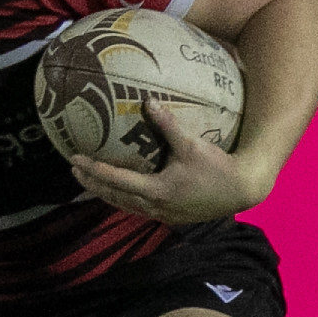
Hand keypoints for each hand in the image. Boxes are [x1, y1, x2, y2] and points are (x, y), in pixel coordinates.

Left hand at [66, 101, 273, 225]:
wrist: (243, 189)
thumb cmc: (217, 168)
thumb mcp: (191, 145)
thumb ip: (168, 124)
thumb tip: (148, 101)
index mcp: (156, 191)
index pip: (116, 180)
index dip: (93, 170)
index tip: (75, 160)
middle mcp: (155, 207)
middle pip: (114, 197)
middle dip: (92, 184)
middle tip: (75, 170)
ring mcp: (163, 214)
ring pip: (125, 206)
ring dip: (106, 193)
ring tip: (90, 181)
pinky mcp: (172, 215)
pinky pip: (138, 208)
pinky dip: (123, 199)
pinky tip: (120, 191)